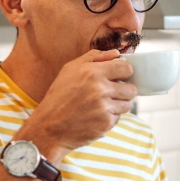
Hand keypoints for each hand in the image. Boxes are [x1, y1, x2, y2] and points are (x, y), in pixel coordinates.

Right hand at [20, 49, 136, 160]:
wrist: (48, 127)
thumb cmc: (58, 97)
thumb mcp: (70, 70)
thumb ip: (94, 57)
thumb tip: (117, 53)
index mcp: (92, 72)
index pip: (126, 68)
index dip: (125, 73)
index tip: (119, 77)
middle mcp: (100, 89)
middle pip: (131, 89)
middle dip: (124, 91)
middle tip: (111, 94)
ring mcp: (104, 108)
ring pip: (127, 104)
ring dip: (118, 105)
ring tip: (101, 106)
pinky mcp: (106, 124)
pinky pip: (118, 118)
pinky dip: (109, 117)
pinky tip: (95, 117)